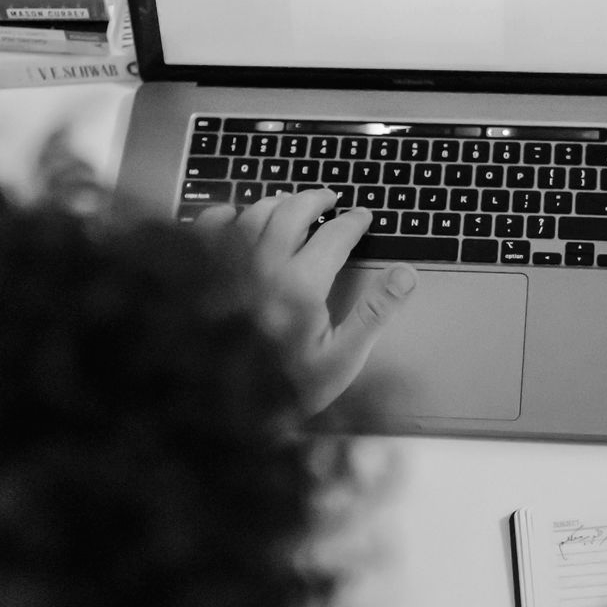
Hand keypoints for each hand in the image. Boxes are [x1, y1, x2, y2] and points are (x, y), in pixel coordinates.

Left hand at [196, 189, 415, 412]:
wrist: (220, 409)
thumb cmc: (287, 389)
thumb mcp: (342, 359)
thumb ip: (375, 313)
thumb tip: (406, 273)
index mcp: (301, 283)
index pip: (334, 236)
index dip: (353, 222)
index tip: (363, 216)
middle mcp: (262, 265)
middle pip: (291, 212)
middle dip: (315, 199)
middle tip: (329, 198)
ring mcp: (225, 266)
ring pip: (252, 215)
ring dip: (276, 202)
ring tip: (290, 202)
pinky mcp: (199, 274)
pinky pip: (207, 228)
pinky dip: (223, 214)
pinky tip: (233, 214)